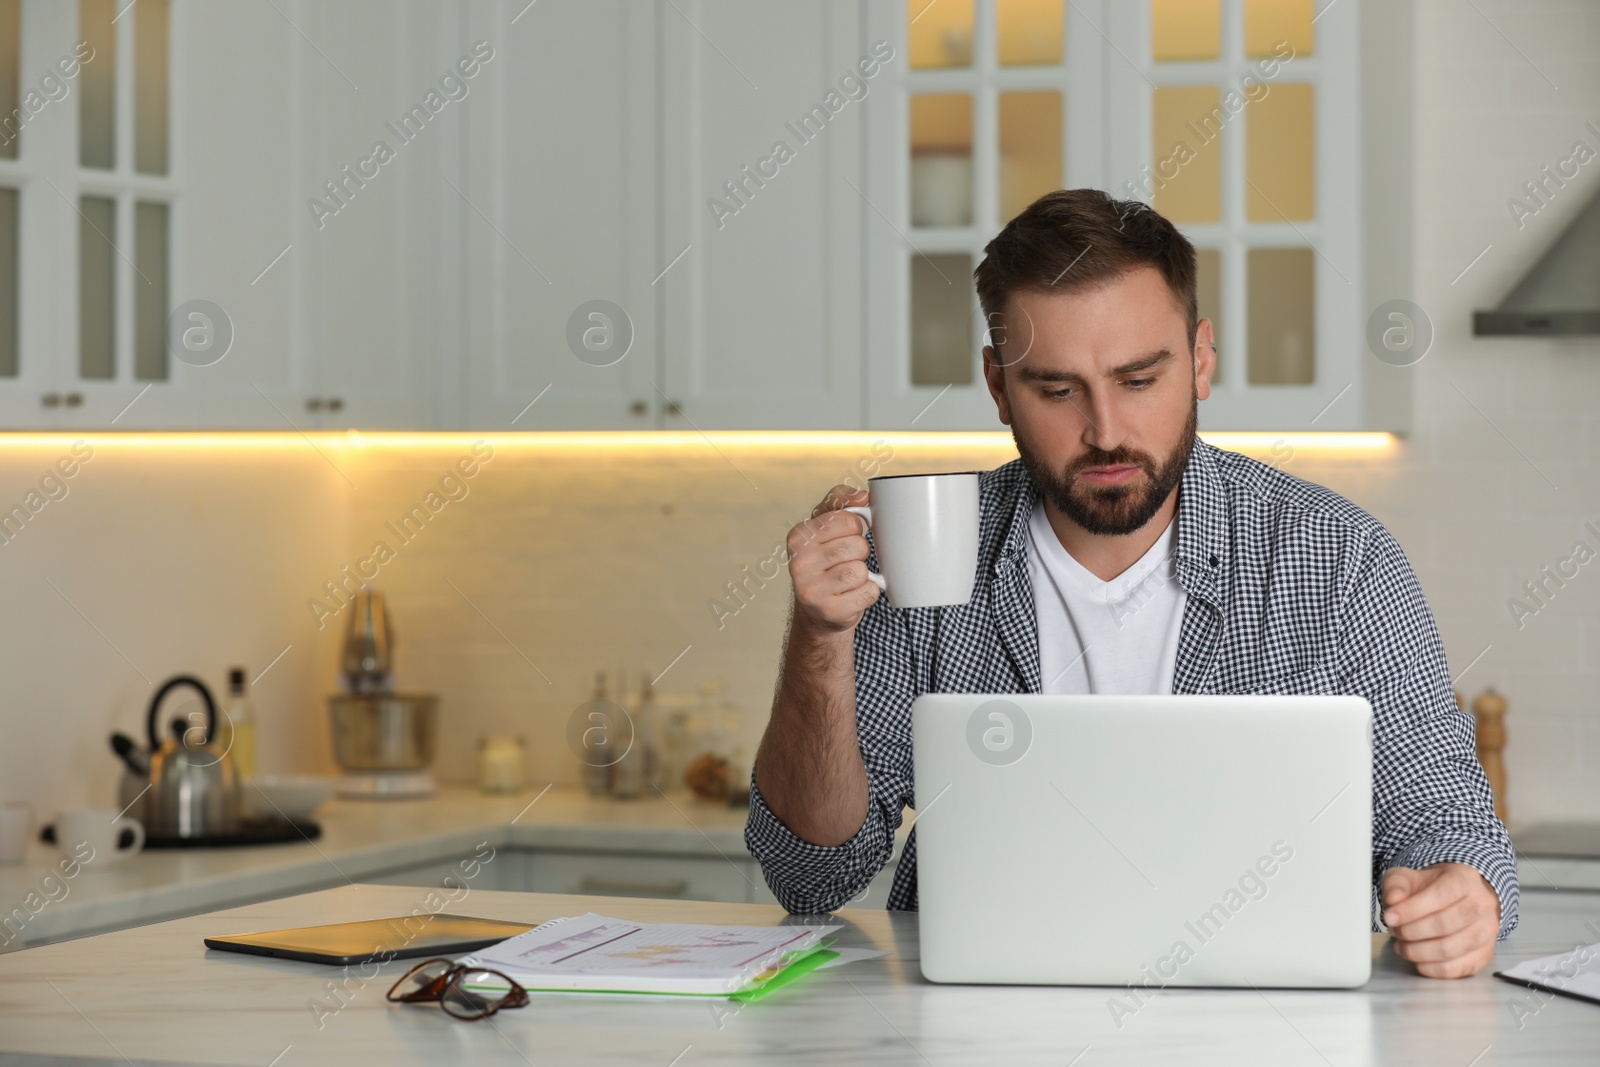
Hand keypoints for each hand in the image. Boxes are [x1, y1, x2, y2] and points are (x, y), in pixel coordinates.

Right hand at [786, 485, 880, 634]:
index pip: (849, 520)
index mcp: (799, 537)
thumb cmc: (825, 560)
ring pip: (861, 570)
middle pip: (858, 546)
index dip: (856, 528)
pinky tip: (851, 594)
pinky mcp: (830, 611)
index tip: (846, 536)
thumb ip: (841, 500)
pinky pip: (869, 592)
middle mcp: (799, 564)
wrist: (816, 609)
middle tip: (846, 560)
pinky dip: (868, 592)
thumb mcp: (825, 524)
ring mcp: (812, 590)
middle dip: (860, 552)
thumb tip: (863, 496)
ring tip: (847, 578)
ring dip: (863, 574)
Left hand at [1380, 863, 1500, 978]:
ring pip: (1450, 949)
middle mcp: (1482, 905)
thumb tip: (1392, 900)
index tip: (1390, 917)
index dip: (1411, 910)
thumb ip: (1396, 885)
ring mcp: (1487, 932)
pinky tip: (1417, 960)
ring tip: (1402, 946)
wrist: (1459, 898)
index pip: (1440, 895)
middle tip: (1394, 932)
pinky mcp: (1484, 955)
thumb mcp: (1409, 877)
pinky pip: (1457, 968)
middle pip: (1444, 925)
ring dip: (1418, 951)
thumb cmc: (1432, 888)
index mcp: (1464, 879)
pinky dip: (1431, 968)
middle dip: (1411, 932)